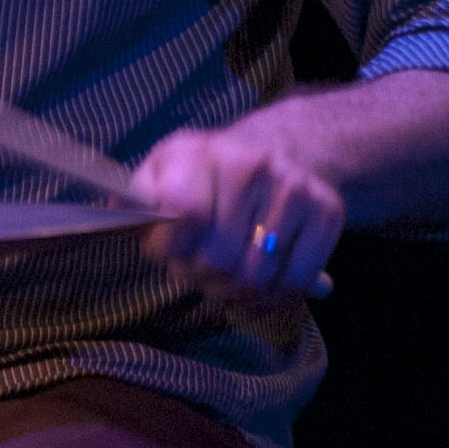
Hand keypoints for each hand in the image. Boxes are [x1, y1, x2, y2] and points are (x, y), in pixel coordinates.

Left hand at [130, 116, 344, 299]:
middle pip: (218, 257)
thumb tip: (120, 216)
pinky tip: (259, 285)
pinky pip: (296, 280)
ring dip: (235, 292)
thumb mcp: (160, 173)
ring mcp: (293, 186)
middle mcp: (248, 163)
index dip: (171, 249)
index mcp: (195, 151)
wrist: (279, 152)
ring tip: (224, 280)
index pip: (184, 214)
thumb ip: (137, 200)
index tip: (168, 254)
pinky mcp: (328, 211)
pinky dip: (274, 296)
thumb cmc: (204, 175)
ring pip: (256, 275)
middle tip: (198, 272)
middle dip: (201, 277)